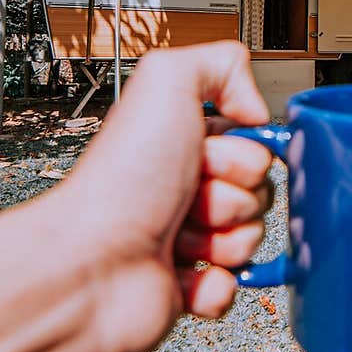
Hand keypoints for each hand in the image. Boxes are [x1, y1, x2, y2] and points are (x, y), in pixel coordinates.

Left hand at [57, 40, 274, 351]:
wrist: (90, 263)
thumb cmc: (119, 180)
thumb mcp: (167, 80)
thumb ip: (223, 64)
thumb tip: (257, 106)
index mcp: (184, 143)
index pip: (255, 145)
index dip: (242, 151)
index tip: (209, 150)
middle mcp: (186, 187)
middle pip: (261, 191)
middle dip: (233, 194)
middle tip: (191, 192)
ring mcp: (190, 238)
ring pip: (253, 239)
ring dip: (224, 237)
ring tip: (178, 232)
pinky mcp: (190, 287)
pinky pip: (236, 285)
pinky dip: (215, 282)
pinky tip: (183, 270)